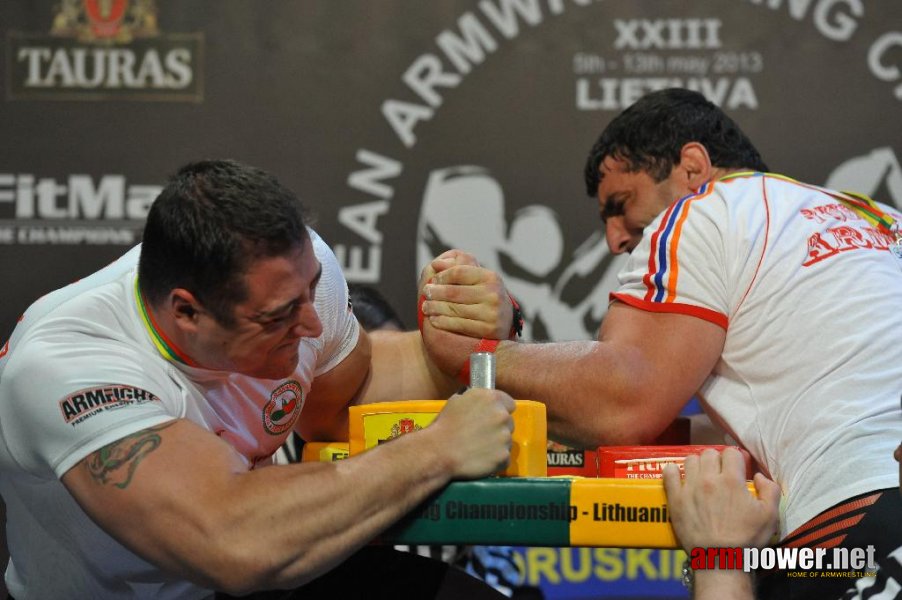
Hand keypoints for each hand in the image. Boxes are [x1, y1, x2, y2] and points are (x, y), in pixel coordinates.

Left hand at [419, 250, 512, 339]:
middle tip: (426, 293)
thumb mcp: (475, 279)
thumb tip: (436, 264)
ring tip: (426, 307)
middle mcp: (494, 294)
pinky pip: (458, 324)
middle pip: (454, 292)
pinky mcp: (488, 330)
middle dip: (435, 292)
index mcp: (491, 277)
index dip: (442, 276)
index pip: (459, 272)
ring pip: (454, 309)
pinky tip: (433, 319)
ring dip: (435, 307)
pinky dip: (442, 321)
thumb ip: (456, 267)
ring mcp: (492, 313)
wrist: (502, 324)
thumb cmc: (483, 297)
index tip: (432, 280)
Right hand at [427, 388, 514, 479]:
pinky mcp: (503, 456)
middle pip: (508, 422)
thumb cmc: (444, 425)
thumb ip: (475, 399)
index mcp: (492, 399)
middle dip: (498, 428)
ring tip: (478, 448)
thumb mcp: (457, 401)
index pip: (509, 403)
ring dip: (497, 444)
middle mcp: (502, 416)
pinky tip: (481, 459)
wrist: (438, 451)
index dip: (500, 410)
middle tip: (481, 434)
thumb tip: (481, 401)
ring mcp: (505, 438)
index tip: (491, 417)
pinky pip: (504, 458)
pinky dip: (495, 460)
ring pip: (506, 441)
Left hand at [662, 447, 780, 550]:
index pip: (731, 453)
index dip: (736, 459)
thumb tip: (759, 476)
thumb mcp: (770, 516)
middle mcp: (709, 479)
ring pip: (690, 460)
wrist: (720, 559)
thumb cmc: (746, 539)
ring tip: (702, 476)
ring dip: (697, 465)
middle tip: (720, 473)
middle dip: (717, 460)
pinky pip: (669, 473)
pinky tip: (678, 475)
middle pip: (709, 454)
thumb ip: (770, 490)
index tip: (736, 468)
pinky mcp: (675, 498)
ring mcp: (689, 487)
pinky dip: (673, 470)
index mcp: (732, 480)